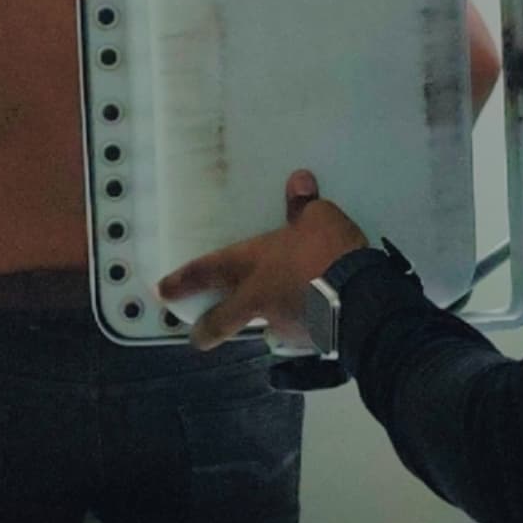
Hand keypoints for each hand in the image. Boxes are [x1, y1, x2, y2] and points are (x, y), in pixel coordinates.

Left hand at [159, 174, 366, 351]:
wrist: (360, 295)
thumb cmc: (329, 251)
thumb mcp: (319, 218)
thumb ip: (304, 204)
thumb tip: (299, 181)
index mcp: (253, 264)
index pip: (207, 271)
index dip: (182, 281)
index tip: (163, 291)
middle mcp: (258, 298)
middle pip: (220, 321)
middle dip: (205, 330)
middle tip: (197, 337)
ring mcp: (282, 323)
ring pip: (262, 327)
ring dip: (264, 325)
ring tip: (278, 321)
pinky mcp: (307, 341)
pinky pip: (298, 333)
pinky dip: (302, 328)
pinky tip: (315, 321)